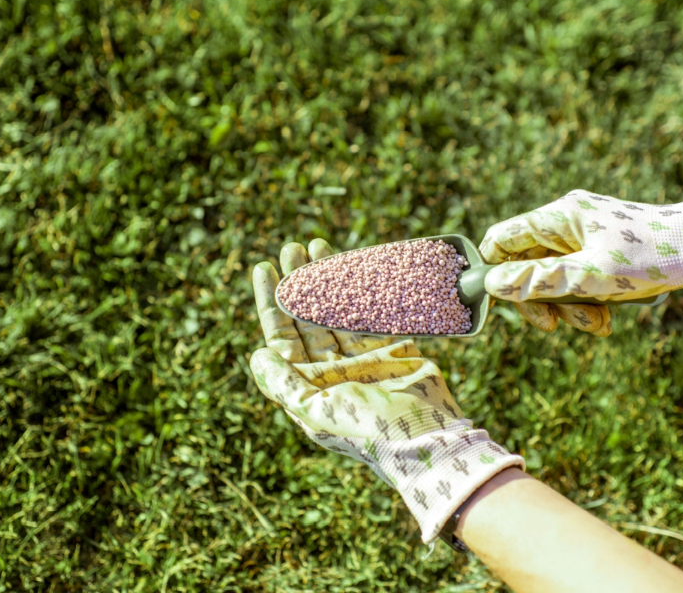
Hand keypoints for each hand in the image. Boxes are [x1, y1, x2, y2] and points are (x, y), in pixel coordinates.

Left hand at [250, 240, 524, 541]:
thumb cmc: (365, 429)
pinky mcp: (392, 349)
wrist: (425, 438)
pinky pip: (372, 313)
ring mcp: (362, 358)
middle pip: (308, 317)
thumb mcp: (314, 409)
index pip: (282, 336)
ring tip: (319, 246)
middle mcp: (332, 370)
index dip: (271, 302)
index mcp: (309, 385)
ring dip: (328, 279)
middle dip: (299, 282)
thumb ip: (283, 382)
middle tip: (293, 247)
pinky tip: (354, 266)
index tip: (265, 268)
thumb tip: (257, 353)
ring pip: (338, 310)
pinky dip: (363, 291)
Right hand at [480, 191, 682, 310]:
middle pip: (527, 265)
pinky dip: (589, 301)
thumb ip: (540, 281)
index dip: (497, 271)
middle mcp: (569, 224)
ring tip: (597, 323)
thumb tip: (493, 284)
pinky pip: (581, 281)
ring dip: (569, 306)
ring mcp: (588, 238)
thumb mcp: (591, 275)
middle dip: (540, 299)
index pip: (503, 240)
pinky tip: (608, 318)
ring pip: (556, 279)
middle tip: (554, 326)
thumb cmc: (652, 256)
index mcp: (559, 217)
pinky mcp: (606, 254)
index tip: (506, 302)